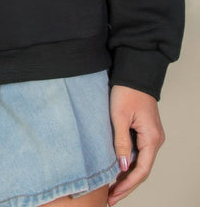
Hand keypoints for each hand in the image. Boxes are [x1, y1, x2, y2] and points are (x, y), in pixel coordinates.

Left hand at [107, 85, 164, 205]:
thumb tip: (123, 167)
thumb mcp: (119, 117)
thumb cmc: (126, 91)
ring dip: (127, 175)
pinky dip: (128, 163)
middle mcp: (155, 139)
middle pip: (142, 169)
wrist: (134, 72)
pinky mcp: (145, 130)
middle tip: (110, 197)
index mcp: (152, 138)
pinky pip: (138, 152)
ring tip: (111, 187)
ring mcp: (151, 135)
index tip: (114, 195)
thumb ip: (121, 143)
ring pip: (140, 162)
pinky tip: (117, 169)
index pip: (142, 170)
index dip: (128, 185)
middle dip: (127, 185)